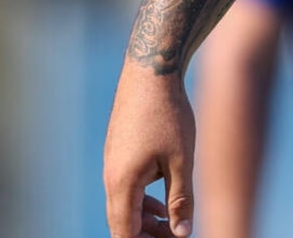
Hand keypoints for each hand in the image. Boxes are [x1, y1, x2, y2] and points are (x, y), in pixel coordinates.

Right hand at [104, 64, 197, 237]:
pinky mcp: (117, 151)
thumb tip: (182, 233)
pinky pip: (124, 187)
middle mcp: (110, 175)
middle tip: (173, 236)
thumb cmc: (169, 114)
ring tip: (169, 222)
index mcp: (123, 182)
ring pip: (123, 204)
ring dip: (144, 218)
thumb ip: (181, 200)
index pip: (124, 232)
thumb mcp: (182, 161)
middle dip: (146, 235)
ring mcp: (112, 162)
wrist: (151, 70)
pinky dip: (141, 200)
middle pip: (121, 221)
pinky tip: (161, 199)